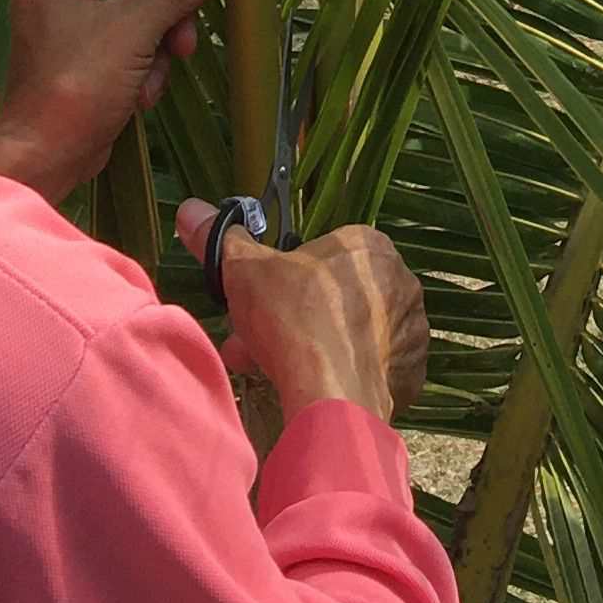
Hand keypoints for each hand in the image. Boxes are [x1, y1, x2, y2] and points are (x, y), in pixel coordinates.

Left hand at [0, 0, 232, 202]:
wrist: (47, 159)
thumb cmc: (77, 84)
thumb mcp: (134, 29)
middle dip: (165, 21)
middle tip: (184, 42)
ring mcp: (71, 35)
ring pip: (141, 24)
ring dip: (156, 54)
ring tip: (149, 83)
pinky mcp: (86, 67)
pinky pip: (132, 52)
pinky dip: (144, 73)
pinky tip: (139, 97)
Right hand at [172, 211, 430, 425]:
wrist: (330, 393)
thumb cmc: (291, 319)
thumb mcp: (244, 271)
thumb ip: (221, 238)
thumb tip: (190, 210)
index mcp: (368, 247)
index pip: (324, 256)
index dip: (283, 282)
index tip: (257, 306)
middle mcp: (400, 282)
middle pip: (336, 299)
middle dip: (295, 320)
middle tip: (259, 345)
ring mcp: (411, 329)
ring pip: (354, 335)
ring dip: (319, 348)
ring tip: (280, 373)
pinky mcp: (412, 372)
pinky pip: (373, 370)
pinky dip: (346, 377)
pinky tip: (315, 389)